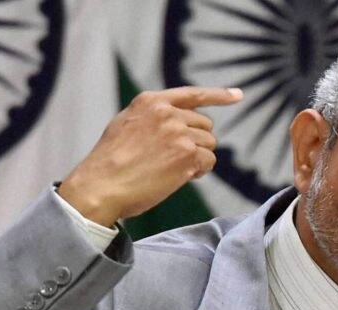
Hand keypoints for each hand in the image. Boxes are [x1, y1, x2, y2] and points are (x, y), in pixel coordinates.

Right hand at [58, 86, 242, 226]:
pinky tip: (180, 177)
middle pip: (204, 125)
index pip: (192, 94)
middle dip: (196, 142)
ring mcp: (179, 133)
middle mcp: (167, 113)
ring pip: (208, 144)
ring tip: (171, 170)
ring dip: (197, 158)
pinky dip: (200, 171)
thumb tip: (176, 120)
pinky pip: (209, 161)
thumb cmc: (110, 163)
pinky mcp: (188, 155)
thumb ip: (152, 117)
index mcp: (151, 102)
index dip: (218, 95)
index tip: (237, 95)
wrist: (101, 186)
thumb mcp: (126, 124)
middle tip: (174, 159)